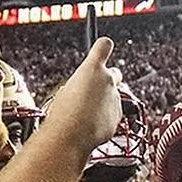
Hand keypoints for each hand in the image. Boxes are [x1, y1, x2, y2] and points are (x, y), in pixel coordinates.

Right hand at [43, 38, 122, 153]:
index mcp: (92, 68)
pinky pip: (112, 113)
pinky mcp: (118, 116)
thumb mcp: (66, 89)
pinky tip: (90, 125)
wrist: (70, 136)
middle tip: (93, 91)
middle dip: (108, 80)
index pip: (104, 45)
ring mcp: (115, 98)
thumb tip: (87, 87)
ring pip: (113, 96)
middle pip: (115, 73)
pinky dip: (104, 118)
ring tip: (85, 114)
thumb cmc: (63, 112)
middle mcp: (108, 80)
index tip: (101, 50)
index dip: (103, 48)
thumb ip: (83, 83)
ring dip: (103, 102)